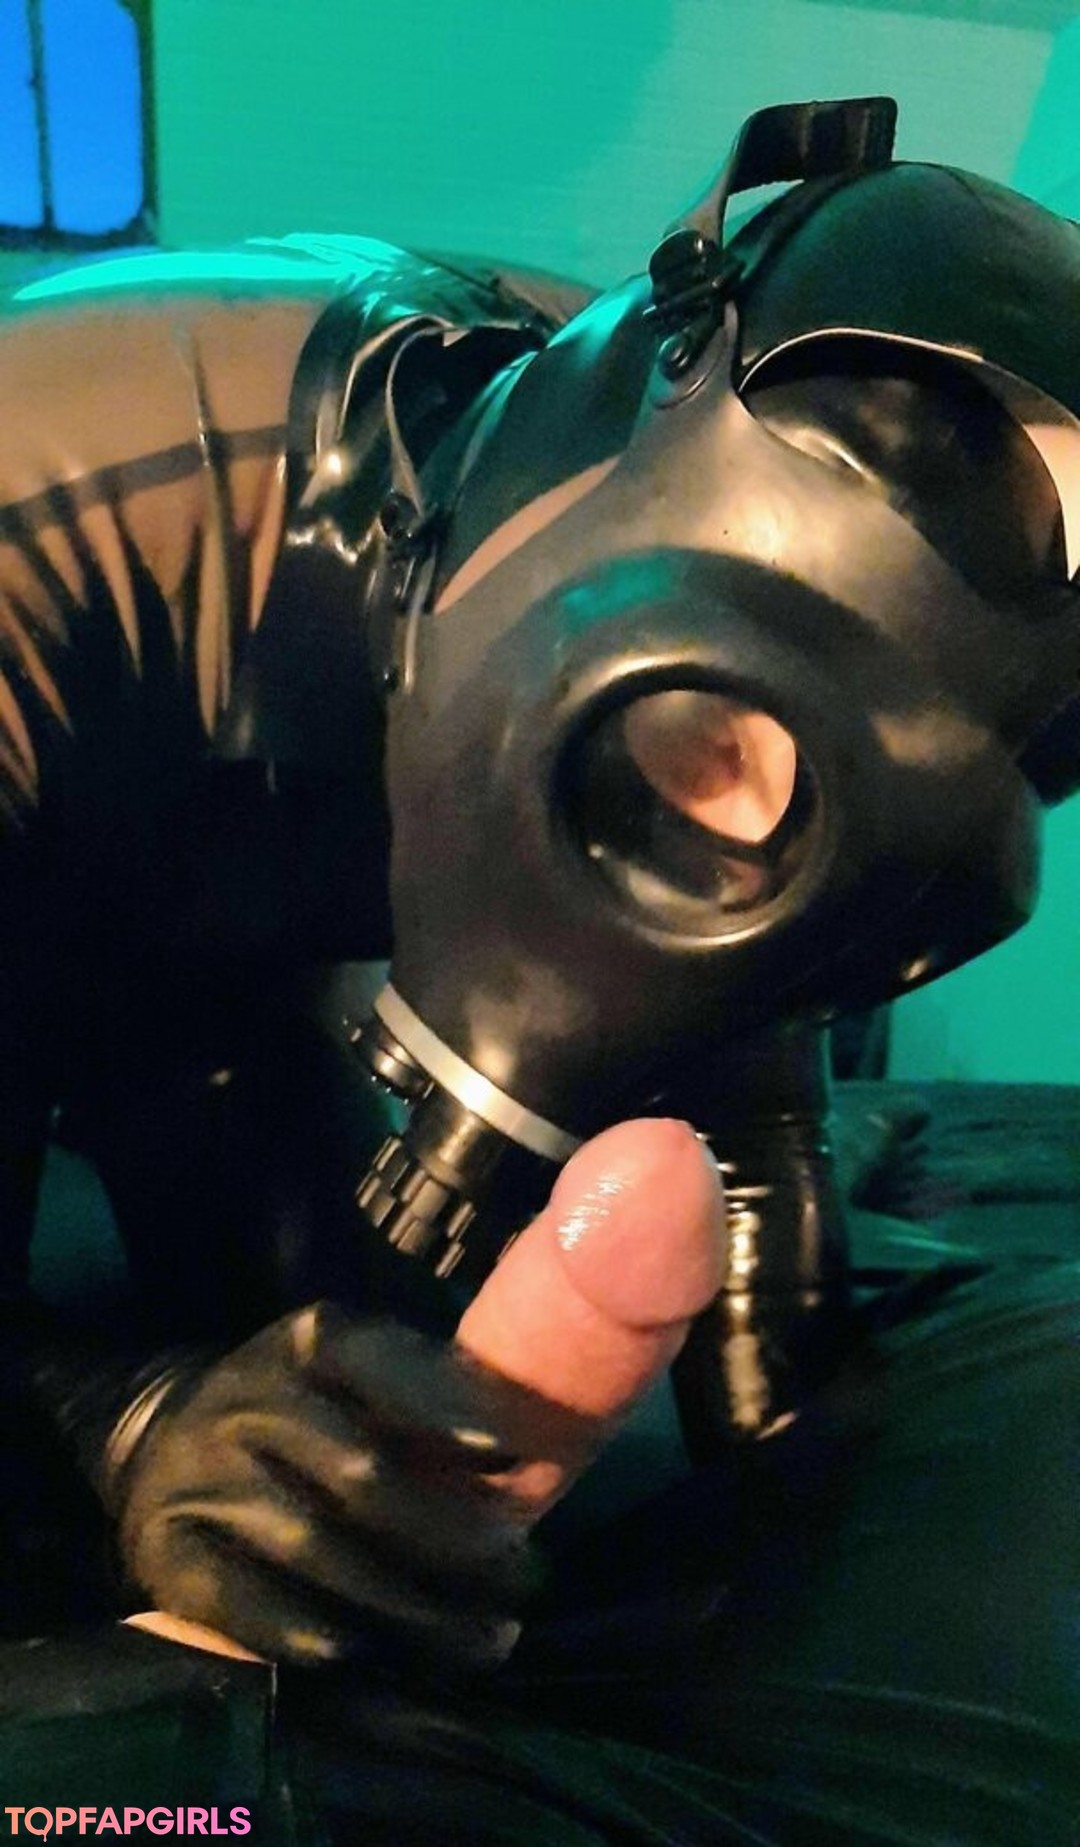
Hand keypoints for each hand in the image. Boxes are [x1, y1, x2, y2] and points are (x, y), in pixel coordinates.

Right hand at [115, 1120, 724, 1668]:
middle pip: (369, 1478)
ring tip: (490, 1637)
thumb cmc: (311, 1411)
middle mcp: (254, 1399)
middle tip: (527, 1579)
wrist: (158, 1449)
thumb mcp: (367, 1371)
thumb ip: (463, 1376)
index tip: (526, 1453)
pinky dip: (332, 1640)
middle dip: (460, 1537)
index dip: (455, 1407)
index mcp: (314, 1340)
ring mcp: (207, 1480)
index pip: (384, 1363)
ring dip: (418, 1610)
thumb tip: (609, 1342)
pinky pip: (264, 1614)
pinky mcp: (175, 1557)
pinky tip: (383, 1657)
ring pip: (328, 1555)